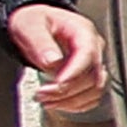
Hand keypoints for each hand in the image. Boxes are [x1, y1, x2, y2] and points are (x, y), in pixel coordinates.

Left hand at [5, 6, 108, 123]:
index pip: (88, 55)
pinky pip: (91, 97)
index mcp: (83, 31)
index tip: (56, 84)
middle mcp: (94, 48)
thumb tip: (52, 61)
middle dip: (67, 90)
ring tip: (46, 100)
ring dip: (71, 100)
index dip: (74, 73)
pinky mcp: (89, 77)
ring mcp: (94, 64)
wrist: (37, 24)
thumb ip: (41, 42)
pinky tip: (57, 103)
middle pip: (93, 76)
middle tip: (41, 94)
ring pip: (95, 90)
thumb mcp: (30, 25)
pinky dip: (75, 105)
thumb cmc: (35, 22)